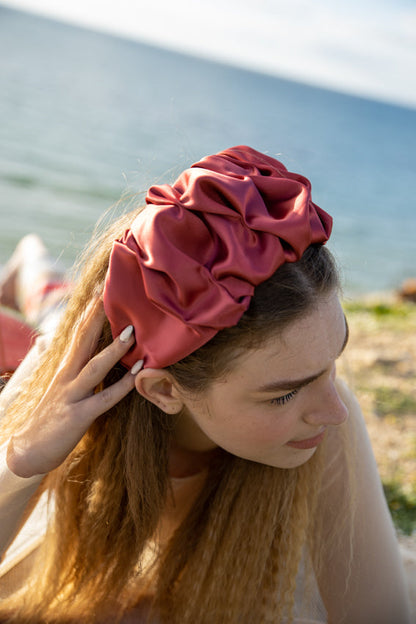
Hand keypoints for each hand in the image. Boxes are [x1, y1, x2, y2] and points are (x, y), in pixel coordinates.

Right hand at [6, 299, 141, 477]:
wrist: (27, 451)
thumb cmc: (48, 418)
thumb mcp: (58, 387)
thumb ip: (68, 367)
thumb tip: (63, 345)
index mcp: (65, 369)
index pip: (78, 335)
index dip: (90, 313)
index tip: (101, 291)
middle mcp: (67, 377)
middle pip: (83, 341)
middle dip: (97, 318)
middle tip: (110, 293)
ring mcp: (72, 395)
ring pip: (95, 367)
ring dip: (114, 350)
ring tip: (132, 332)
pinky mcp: (78, 416)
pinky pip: (105, 399)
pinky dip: (123, 386)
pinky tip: (138, 374)